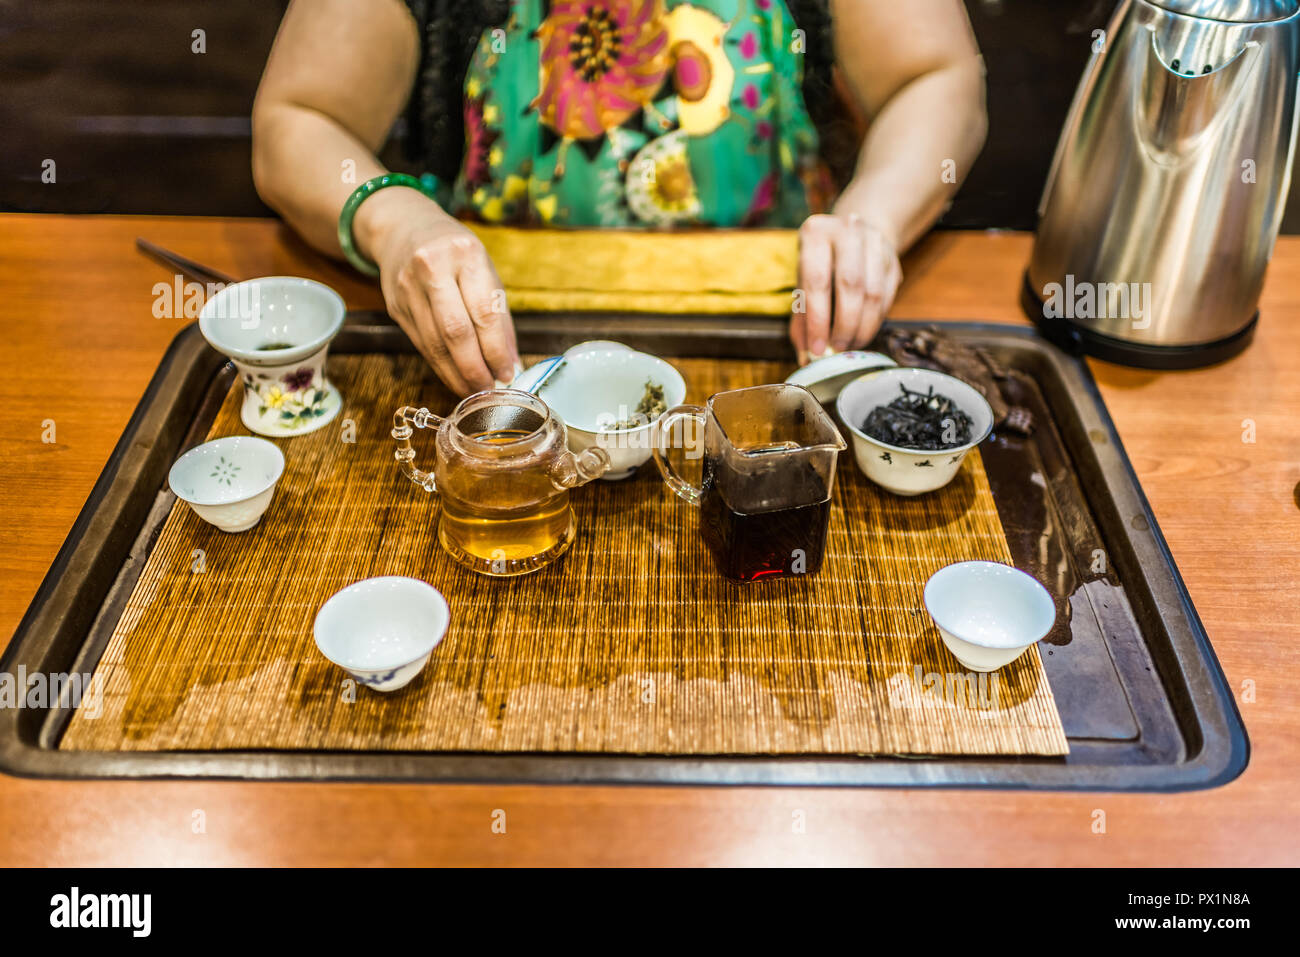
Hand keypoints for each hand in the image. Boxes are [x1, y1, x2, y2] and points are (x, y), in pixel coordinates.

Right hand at [365, 191, 519, 395]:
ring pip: (435, 343)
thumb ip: (499, 318)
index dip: (496, 350)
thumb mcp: (485, 270)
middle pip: (456, 332)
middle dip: (475, 368)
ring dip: (457, 374)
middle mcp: (432, 267)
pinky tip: (454, 377)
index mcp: (465, 254)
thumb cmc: (456, 253)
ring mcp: (408, 287)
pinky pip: (421, 344)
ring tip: (474, 391)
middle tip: (489, 390)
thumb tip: (512, 364)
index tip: (507, 373)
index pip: (484, 313)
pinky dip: (440, 366)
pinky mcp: (395, 306)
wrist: (404, 229)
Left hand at [792, 213, 901, 363]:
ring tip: (851, 344)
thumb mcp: (802, 281)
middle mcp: (847, 230)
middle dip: (844, 325)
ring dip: (862, 327)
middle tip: (838, 349)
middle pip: (851, 286)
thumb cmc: (820, 263)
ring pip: (873, 293)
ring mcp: (874, 241)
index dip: (817, 320)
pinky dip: (875, 320)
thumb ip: (802, 317)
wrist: (852, 233)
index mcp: (816, 233)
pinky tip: (864, 332)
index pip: (817, 281)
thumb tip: (805, 356)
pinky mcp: (893, 256)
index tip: (818, 348)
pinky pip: (887, 296)